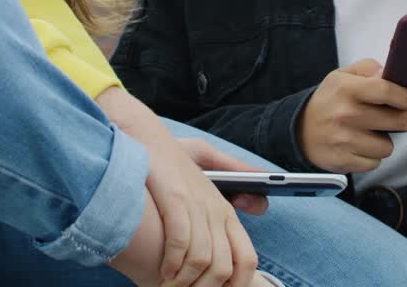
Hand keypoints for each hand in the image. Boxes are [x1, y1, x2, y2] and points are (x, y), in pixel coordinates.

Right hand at [97, 88, 257, 286]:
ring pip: (202, 260)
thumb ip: (237, 180)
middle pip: (224, 267)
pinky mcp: (175, 198)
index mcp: (225, 208)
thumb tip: (264, 203)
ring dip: (184, 282)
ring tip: (169, 286)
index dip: (235, 286)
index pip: (246, 259)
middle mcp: (216, 209)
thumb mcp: (210, 165)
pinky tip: (163, 271)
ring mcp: (196, 204)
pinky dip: (172, 264)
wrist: (142, 135)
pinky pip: (181, 243)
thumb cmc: (172, 156)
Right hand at [298, 58, 406, 173]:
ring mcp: (344, 140)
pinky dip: (372, 157)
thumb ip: (368, 69)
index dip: (405, 98)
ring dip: (385, 142)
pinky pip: (374, 163)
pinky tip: (362, 147)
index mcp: (346, 89)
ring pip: (387, 147)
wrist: (300, 131)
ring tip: (373, 135)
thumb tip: (389, 73)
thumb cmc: (329, 102)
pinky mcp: (343, 161)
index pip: (387, 91)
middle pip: (396, 121)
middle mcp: (345, 114)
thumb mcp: (342, 76)